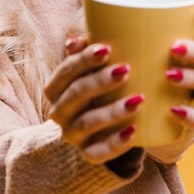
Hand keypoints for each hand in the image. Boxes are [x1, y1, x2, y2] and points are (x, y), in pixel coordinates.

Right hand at [44, 37, 143, 164]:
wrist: (97, 133)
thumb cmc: (94, 93)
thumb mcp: (87, 74)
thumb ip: (82, 56)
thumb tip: (76, 40)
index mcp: (56, 90)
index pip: (65, 72)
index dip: (83, 60)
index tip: (107, 49)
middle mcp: (59, 113)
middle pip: (76, 94)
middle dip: (100, 81)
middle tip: (126, 70)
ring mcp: (72, 135)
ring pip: (87, 123)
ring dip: (112, 111)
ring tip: (137, 100)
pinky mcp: (88, 154)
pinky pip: (99, 152)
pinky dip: (116, 142)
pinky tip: (133, 130)